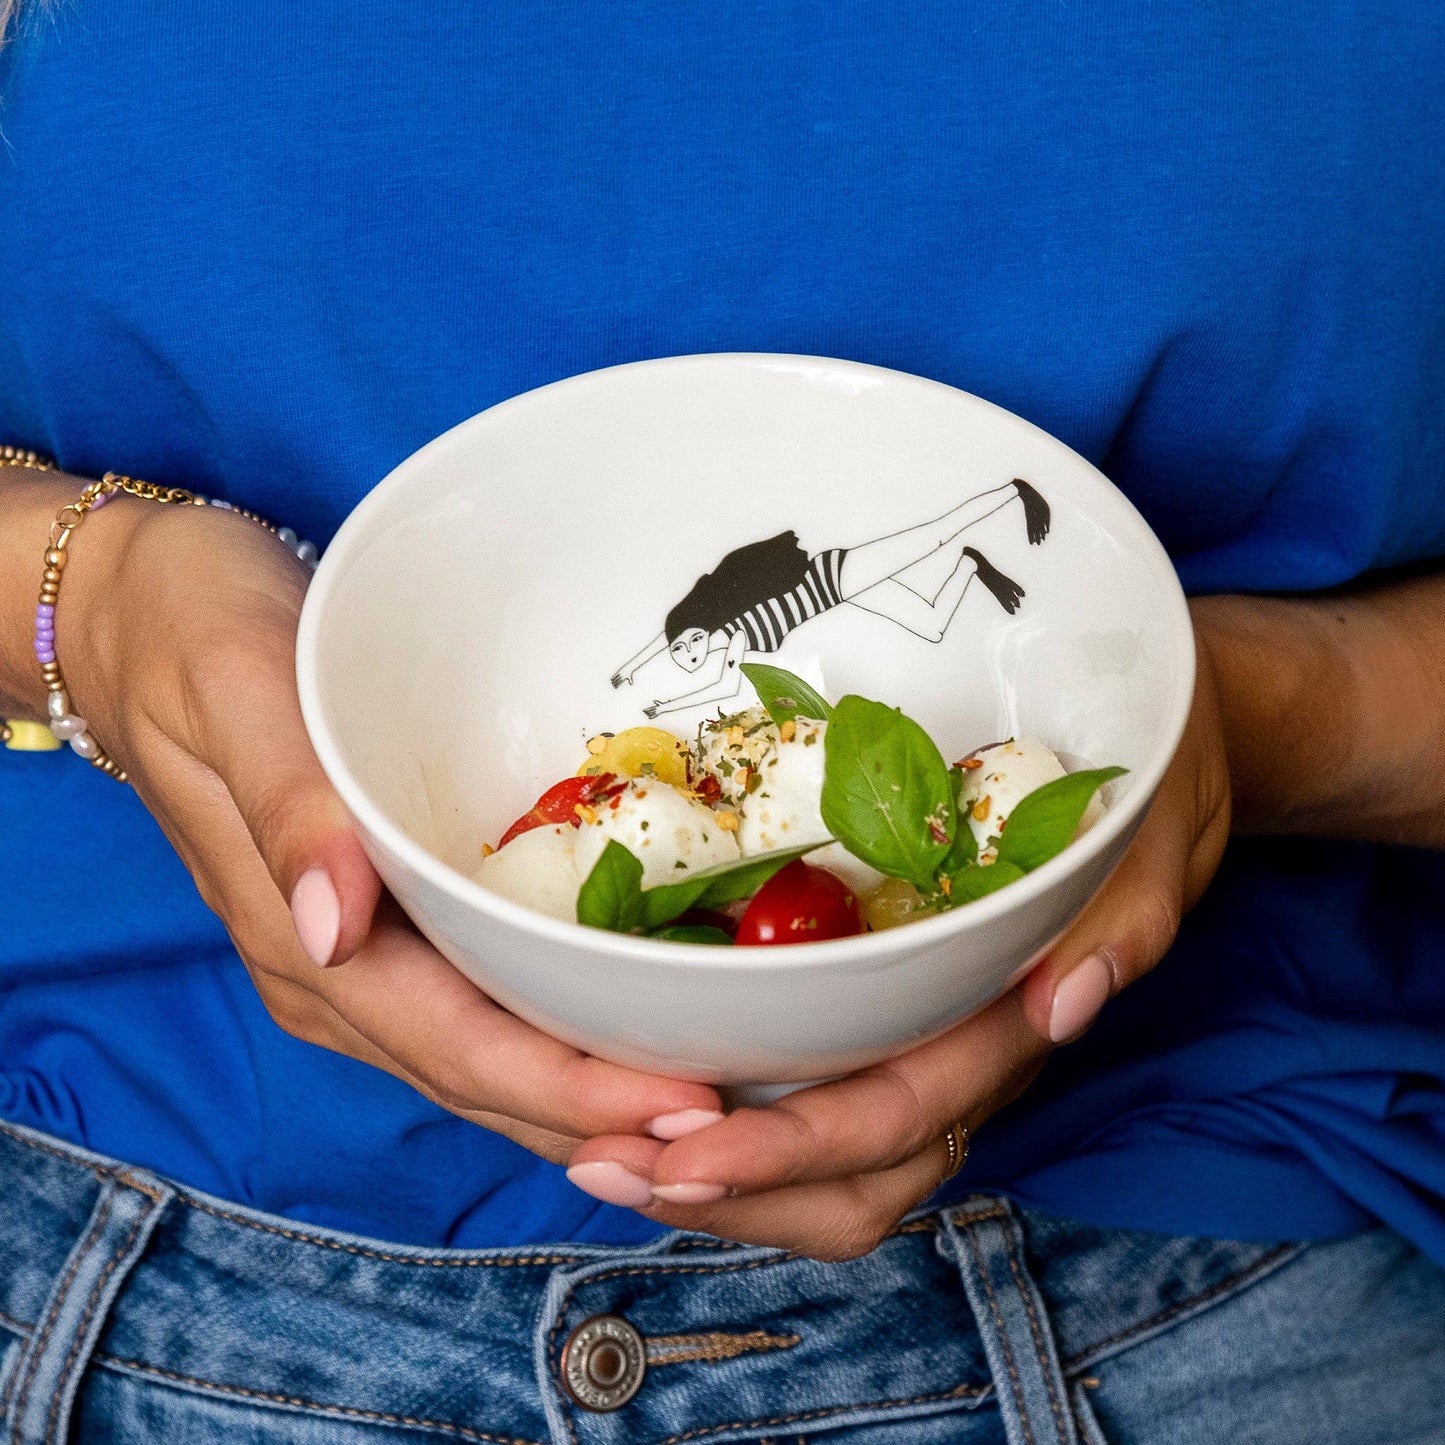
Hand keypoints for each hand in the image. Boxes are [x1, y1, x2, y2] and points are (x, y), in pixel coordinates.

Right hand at [55, 498, 721, 1162]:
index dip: (566, 1089)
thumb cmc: (192, 631)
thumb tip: (333, 929)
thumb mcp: (231, 688)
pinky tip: (624, 1033)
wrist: (142, 610)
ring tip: (706, 1104)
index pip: (451, 1044)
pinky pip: (481, 1004)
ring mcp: (357, 953)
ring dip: (588, 1094)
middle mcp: (331, 970)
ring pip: (485, 1058)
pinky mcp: (384, 919)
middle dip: (602, 1114)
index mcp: (298, 936)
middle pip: (481, 1076)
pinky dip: (556, 1037)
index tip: (680, 1108)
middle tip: (734, 1124)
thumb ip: (287, 809)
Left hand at [566, 624, 1230, 1257]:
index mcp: (1010, 1025)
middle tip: (598, 1164)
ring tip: (598, 1153)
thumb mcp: (1149, 832)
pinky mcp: (882, 1019)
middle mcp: (959, 1058)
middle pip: (849, 1179)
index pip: (899, 1113)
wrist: (1148, 770)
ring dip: (712, 1177)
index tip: (678, 1155)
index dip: (790, 1148)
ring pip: (823, 1170)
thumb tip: (1067, 1002)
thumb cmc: (1144, 793)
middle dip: (726, 1190)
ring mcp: (920, 1046)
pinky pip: (806, 1101)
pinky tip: (645, 1096)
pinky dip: (726, 1119)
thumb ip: (1124, 915)